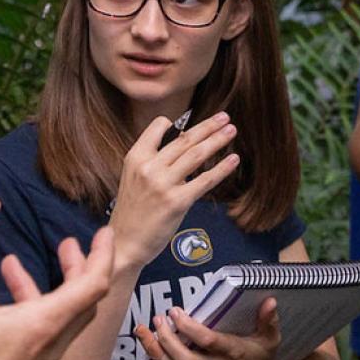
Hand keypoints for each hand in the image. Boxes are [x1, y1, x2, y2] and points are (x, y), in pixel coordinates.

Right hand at [0, 205, 113, 359]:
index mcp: (44, 325)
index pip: (94, 283)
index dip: (102, 254)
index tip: (105, 232)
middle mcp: (51, 346)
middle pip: (82, 301)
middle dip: (76, 268)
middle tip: (66, 243)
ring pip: (57, 319)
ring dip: (42, 289)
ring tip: (12, 263)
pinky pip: (38, 338)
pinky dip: (26, 312)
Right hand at [109, 112, 239, 269]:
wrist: (125, 243)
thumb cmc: (132, 212)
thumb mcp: (133, 177)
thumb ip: (152, 160)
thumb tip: (179, 143)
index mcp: (135, 158)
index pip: (158, 128)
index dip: (177, 122)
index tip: (196, 118)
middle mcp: (149, 167)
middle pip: (184, 140)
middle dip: (208, 126)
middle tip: (225, 116)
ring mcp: (163, 184)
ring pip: (196, 155)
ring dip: (217, 140)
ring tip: (231, 130)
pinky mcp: (177, 202)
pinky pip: (205, 180)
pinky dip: (222, 168)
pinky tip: (233, 160)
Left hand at [117, 297, 290, 359]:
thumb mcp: (271, 339)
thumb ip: (269, 320)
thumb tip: (271, 301)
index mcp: (231, 353)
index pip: (207, 342)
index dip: (189, 328)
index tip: (176, 312)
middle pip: (183, 359)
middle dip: (166, 340)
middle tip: (157, 319)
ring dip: (153, 352)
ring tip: (141, 331)